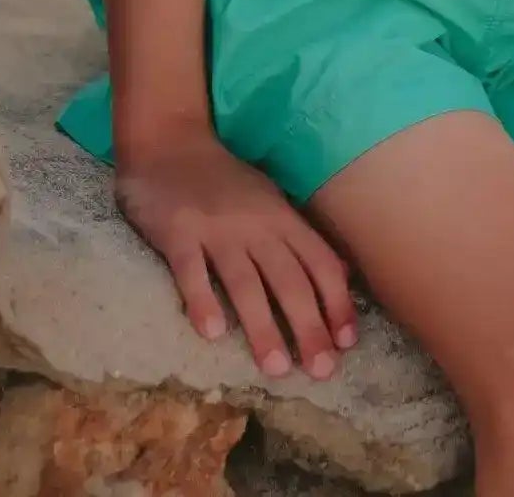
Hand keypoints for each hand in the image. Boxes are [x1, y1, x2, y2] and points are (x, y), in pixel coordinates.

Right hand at [114, 130, 359, 378]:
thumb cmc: (223, 180)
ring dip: (263, 327)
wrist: (167, 141)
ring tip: (277, 367)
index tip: (346, 343)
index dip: (337, 302)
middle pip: (289, 279)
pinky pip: (192, 271)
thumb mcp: (269, 199)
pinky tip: (213, 334)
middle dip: (309, 327)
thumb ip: (297, 236)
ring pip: (245, 282)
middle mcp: (256, 225)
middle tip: (321, 371)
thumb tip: (339, 277)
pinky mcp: (178, 233)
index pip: (320, 262)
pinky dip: (203, 301)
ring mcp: (216, 229)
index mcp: (281, 217)